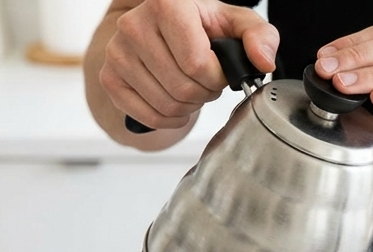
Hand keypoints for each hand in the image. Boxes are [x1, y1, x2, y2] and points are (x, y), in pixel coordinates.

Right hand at [101, 0, 277, 130]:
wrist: (163, 30)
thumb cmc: (201, 26)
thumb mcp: (236, 23)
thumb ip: (260, 36)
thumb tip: (263, 61)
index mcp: (166, 5)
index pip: (197, 64)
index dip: (217, 77)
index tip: (219, 69)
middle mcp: (134, 25)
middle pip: (182, 88)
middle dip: (204, 93)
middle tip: (206, 82)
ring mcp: (117, 52)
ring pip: (166, 105)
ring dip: (188, 107)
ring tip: (191, 88)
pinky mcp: (110, 77)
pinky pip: (146, 116)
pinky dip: (168, 119)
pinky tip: (176, 103)